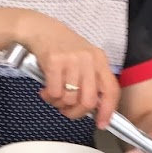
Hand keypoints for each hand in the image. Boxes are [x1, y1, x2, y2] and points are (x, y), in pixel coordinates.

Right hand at [21, 13, 118, 127]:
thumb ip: (91, 80)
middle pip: (89, 101)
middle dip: (76, 112)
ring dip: (59, 103)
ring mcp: (72, 60)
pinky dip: (49, 97)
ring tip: (53, 95)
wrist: (40, 29)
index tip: (101, 123)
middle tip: (66, 110)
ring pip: (70, 99)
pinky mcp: (55, 62)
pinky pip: (55, 93)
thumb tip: (93, 108)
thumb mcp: (83, 60)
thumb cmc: (62, 48)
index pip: (111, 90)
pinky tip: (45, 90)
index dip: (108, 110)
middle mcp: (88, 60)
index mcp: (99, 60)